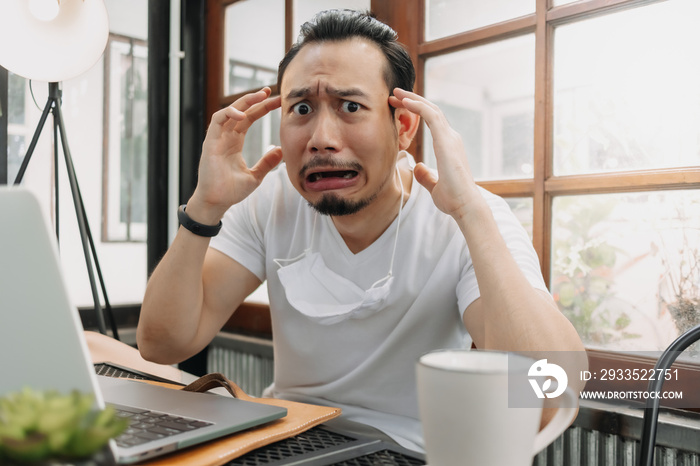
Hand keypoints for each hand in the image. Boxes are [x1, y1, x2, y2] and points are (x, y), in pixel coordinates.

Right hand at [189, 88, 282, 222]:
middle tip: (271, 91)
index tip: (278, 101)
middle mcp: (225, 136)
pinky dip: (229, 114)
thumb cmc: (231, 191)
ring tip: (260, 97)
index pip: (249, 118)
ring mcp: (217, 138)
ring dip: (244, 102)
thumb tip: (281, 150)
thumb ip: (267, 163)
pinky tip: (243, 115)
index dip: (262, 108)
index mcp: (235, 141)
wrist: (217, 202)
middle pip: (241, 111)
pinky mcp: (210, 143)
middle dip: (255, 99)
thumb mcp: (256, 176)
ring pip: (228, 111)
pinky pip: (217, 121)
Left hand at [389, 88, 478, 220]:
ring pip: (431, 109)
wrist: (465, 205)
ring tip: (396, 93)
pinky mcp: (446, 141)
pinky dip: (418, 106)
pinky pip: (431, 116)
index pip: (432, 121)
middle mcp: (451, 138)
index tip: (400, 106)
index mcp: (448, 146)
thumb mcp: (434, 185)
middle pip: (431, 111)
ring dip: (412, 99)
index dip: (416, 110)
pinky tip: (405, 101)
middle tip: (394, 95)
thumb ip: (425, 175)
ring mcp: (450, 138)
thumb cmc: (453, 198)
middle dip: (412, 100)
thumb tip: (416, 167)